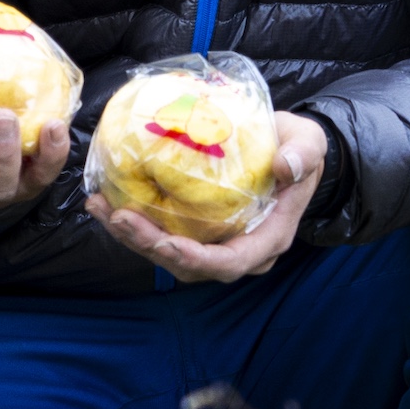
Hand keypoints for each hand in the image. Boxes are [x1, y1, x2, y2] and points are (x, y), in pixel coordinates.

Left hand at [85, 112, 325, 283]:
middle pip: (190, 265)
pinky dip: (132, 222)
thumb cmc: (297, 148)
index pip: (230, 262)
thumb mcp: (309, 143)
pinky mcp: (195, 229)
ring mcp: (215, 242)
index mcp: (268, 238)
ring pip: (169, 254)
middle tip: (118, 218)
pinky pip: (161, 234)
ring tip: (101, 209)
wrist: (288, 148)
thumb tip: (286, 166)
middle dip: (150, 247)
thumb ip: (303, 154)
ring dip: (132, 238)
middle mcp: (239, 249)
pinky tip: (103, 200)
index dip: (197, 259)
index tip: (167, 242)